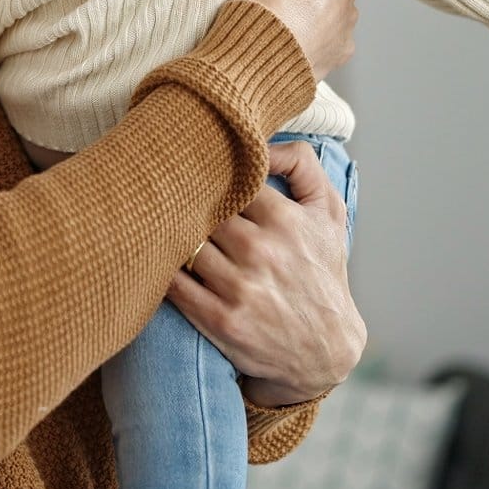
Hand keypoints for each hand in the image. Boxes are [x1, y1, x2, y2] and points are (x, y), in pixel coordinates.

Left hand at [167, 141, 364, 407]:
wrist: (326, 348)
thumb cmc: (322, 269)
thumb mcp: (329, 213)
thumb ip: (303, 165)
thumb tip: (262, 140)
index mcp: (285, 220)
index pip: (228, 178)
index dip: (207, 173)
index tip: (192, 171)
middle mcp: (262, 252)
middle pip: (200, 210)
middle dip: (184, 203)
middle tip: (164, 194)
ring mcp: (239, 288)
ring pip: (184, 244)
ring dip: (169, 235)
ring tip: (158, 226)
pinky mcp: (220, 321)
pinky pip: (173, 285)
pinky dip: (161, 270)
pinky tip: (159, 261)